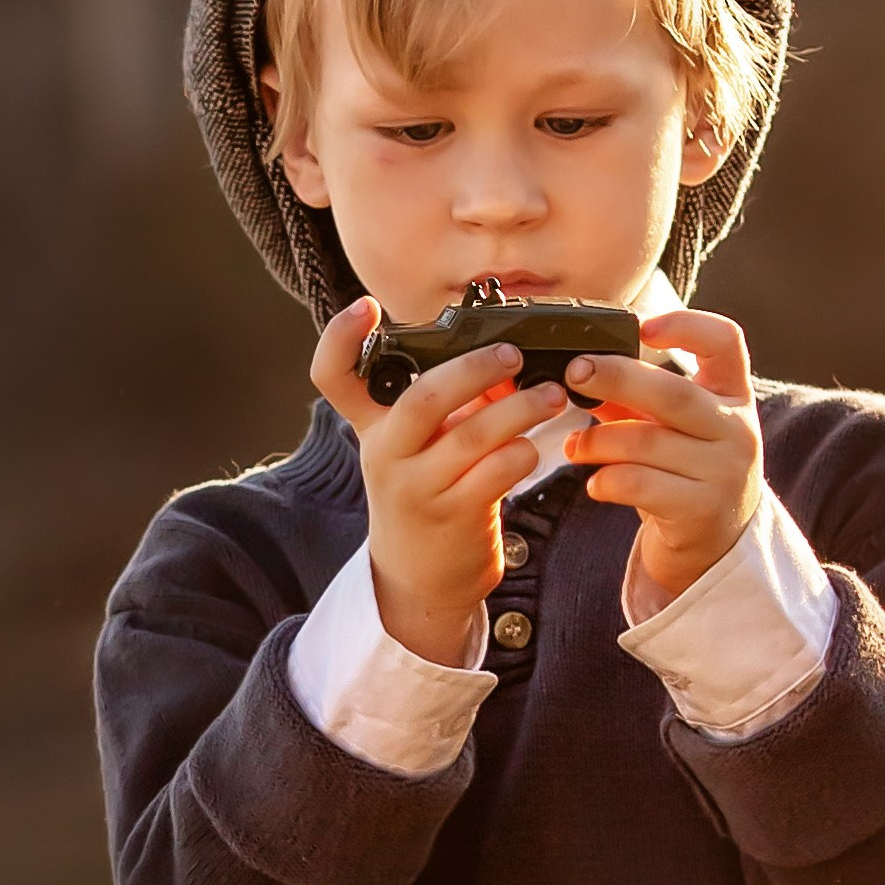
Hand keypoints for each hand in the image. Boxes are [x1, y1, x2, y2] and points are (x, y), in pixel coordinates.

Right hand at [311, 298, 567, 666]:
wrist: (420, 577)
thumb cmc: (427, 493)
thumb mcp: (416, 445)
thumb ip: (447, 403)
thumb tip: (503, 359)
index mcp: (371, 427)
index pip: (332, 376)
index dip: (339, 338)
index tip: (366, 306)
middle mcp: (385, 454)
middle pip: (423, 398)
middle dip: (475, 368)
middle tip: (513, 353)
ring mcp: (417, 488)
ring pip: (472, 436)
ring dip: (520, 408)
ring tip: (551, 394)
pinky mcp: (454, 516)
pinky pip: (497, 472)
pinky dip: (523, 452)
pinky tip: (537, 445)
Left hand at [561, 310, 761, 604]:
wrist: (717, 543)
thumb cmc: (687, 472)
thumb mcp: (672, 427)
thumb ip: (633, 398)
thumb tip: (577, 370)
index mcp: (733, 395)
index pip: (725, 342)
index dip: (686, 326)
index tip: (643, 326)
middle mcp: (736, 431)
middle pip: (675, 393)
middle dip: (617, 377)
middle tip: (575, 372)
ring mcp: (722, 473)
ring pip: (648, 442)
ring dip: (598, 440)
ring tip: (573, 445)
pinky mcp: (700, 511)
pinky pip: (642, 485)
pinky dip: (608, 480)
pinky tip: (595, 483)